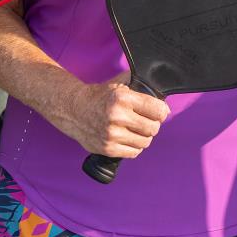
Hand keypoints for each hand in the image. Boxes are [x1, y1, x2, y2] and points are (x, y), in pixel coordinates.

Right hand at [54, 77, 169, 158]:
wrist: (73, 110)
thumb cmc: (99, 97)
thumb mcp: (118, 85)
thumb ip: (139, 85)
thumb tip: (163, 96)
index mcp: (122, 98)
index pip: (158, 110)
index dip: (162, 111)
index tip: (159, 112)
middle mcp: (117, 117)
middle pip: (153, 128)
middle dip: (153, 124)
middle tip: (146, 121)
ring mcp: (111, 134)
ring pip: (145, 142)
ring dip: (144, 136)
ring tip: (136, 129)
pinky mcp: (108, 148)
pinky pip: (134, 152)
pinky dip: (135, 146)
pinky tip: (128, 138)